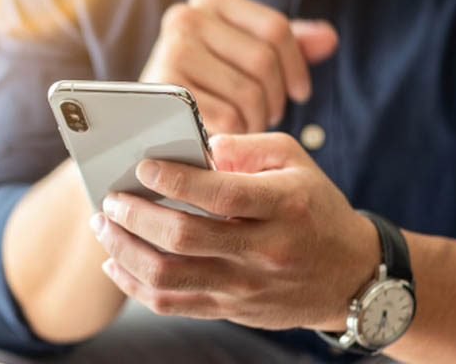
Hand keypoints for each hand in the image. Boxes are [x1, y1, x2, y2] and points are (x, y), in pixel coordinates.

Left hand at [89, 133, 378, 329]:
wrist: (351, 277)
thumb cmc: (314, 208)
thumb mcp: (297, 162)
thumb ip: (249, 147)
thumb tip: (200, 146)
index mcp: (283, 206)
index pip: (221, 195)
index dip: (176, 181)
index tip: (144, 166)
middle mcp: (264, 250)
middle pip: (185, 238)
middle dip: (137, 216)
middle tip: (112, 198)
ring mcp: (246, 286)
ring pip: (169, 276)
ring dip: (125, 251)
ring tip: (104, 227)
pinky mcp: (231, 309)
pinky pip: (171, 303)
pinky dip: (134, 284)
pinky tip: (115, 263)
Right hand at [139, 0, 337, 133]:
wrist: (146, 113)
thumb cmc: (206, 82)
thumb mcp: (245, 55)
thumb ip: (288, 45)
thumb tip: (328, 39)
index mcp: (212, 0)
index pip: (275, 30)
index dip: (297, 66)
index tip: (299, 93)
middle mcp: (187, 19)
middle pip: (263, 62)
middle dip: (275, 98)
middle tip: (269, 115)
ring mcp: (172, 52)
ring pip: (247, 93)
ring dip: (257, 119)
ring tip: (248, 124)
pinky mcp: (166, 92)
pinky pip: (226, 117)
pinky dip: (236, 132)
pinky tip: (230, 133)